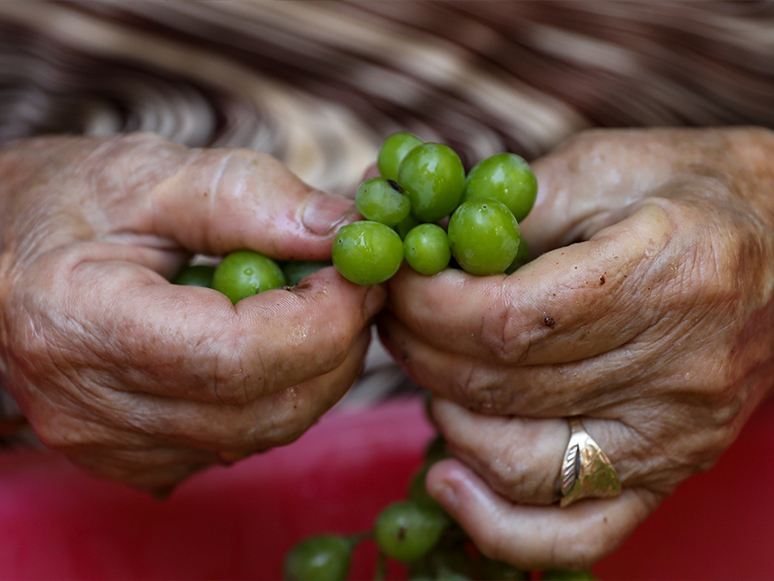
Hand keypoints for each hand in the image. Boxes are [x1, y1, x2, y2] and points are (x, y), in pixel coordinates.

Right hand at [0, 133, 383, 495]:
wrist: (7, 253)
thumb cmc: (70, 202)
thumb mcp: (151, 173)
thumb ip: (248, 196)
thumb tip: (346, 231)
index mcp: (78, 322)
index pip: (233, 358)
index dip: (321, 319)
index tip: (362, 273)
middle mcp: (87, 407)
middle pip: (260, 410)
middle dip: (336, 347)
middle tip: (358, 287)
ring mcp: (109, 447)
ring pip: (261, 434)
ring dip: (317, 371)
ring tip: (319, 306)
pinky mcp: (134, 460)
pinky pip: (240, 441)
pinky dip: (281, 393)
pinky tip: (275, 342)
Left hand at [378, 127, 773, 568]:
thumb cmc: (695, 190)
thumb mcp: (604, 165)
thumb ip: (512, 208)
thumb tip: (422, 240)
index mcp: (667, 275)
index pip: (510, 321)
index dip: (430, 306)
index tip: (398, 281)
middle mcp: (679, 369)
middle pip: (506, 387)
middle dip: (420, 351)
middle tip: (394, 316)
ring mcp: (676, 434)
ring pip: (523, 464)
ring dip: (446, 417)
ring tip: (424, 371)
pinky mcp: (669, 470)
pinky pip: (578, 532)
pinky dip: (499, 525)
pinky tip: (448, 481)